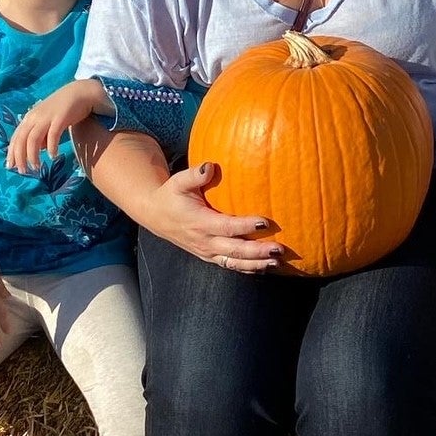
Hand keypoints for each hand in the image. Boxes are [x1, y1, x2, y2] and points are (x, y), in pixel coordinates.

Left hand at [6, 80, 109, 173]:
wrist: (79, 93)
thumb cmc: (62, 109)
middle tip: (23, 171)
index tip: (10, 166)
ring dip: (33, 155)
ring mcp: (47, 117)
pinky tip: (53, 156)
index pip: (16, 137)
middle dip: (20, 157)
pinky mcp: (60, 118)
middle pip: (22, 140)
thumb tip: (37, 149)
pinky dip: (51, 147)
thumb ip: (40, 134)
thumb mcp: (46, 121)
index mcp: (29, 118)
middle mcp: (34, 117)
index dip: (12, 153)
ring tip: (36, 167)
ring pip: (33, 139)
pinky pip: (52, 135)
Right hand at [148, 162, 281, 273]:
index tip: (265, 222)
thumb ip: (195, 174)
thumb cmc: (172, 195)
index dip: (246, 226)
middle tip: (279, 249)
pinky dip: (248, 269)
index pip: (226, 227)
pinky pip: (230, 265)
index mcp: (199, 223)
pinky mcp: (210, 257)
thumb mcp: (178, 181)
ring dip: (256, 264)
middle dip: (258, 252)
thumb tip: (211, 166)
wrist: (156, 215)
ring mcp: (207, 252)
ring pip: (234, 263)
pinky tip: (266, 268)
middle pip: (235, 251)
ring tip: (277, 263)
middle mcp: (204, 241)